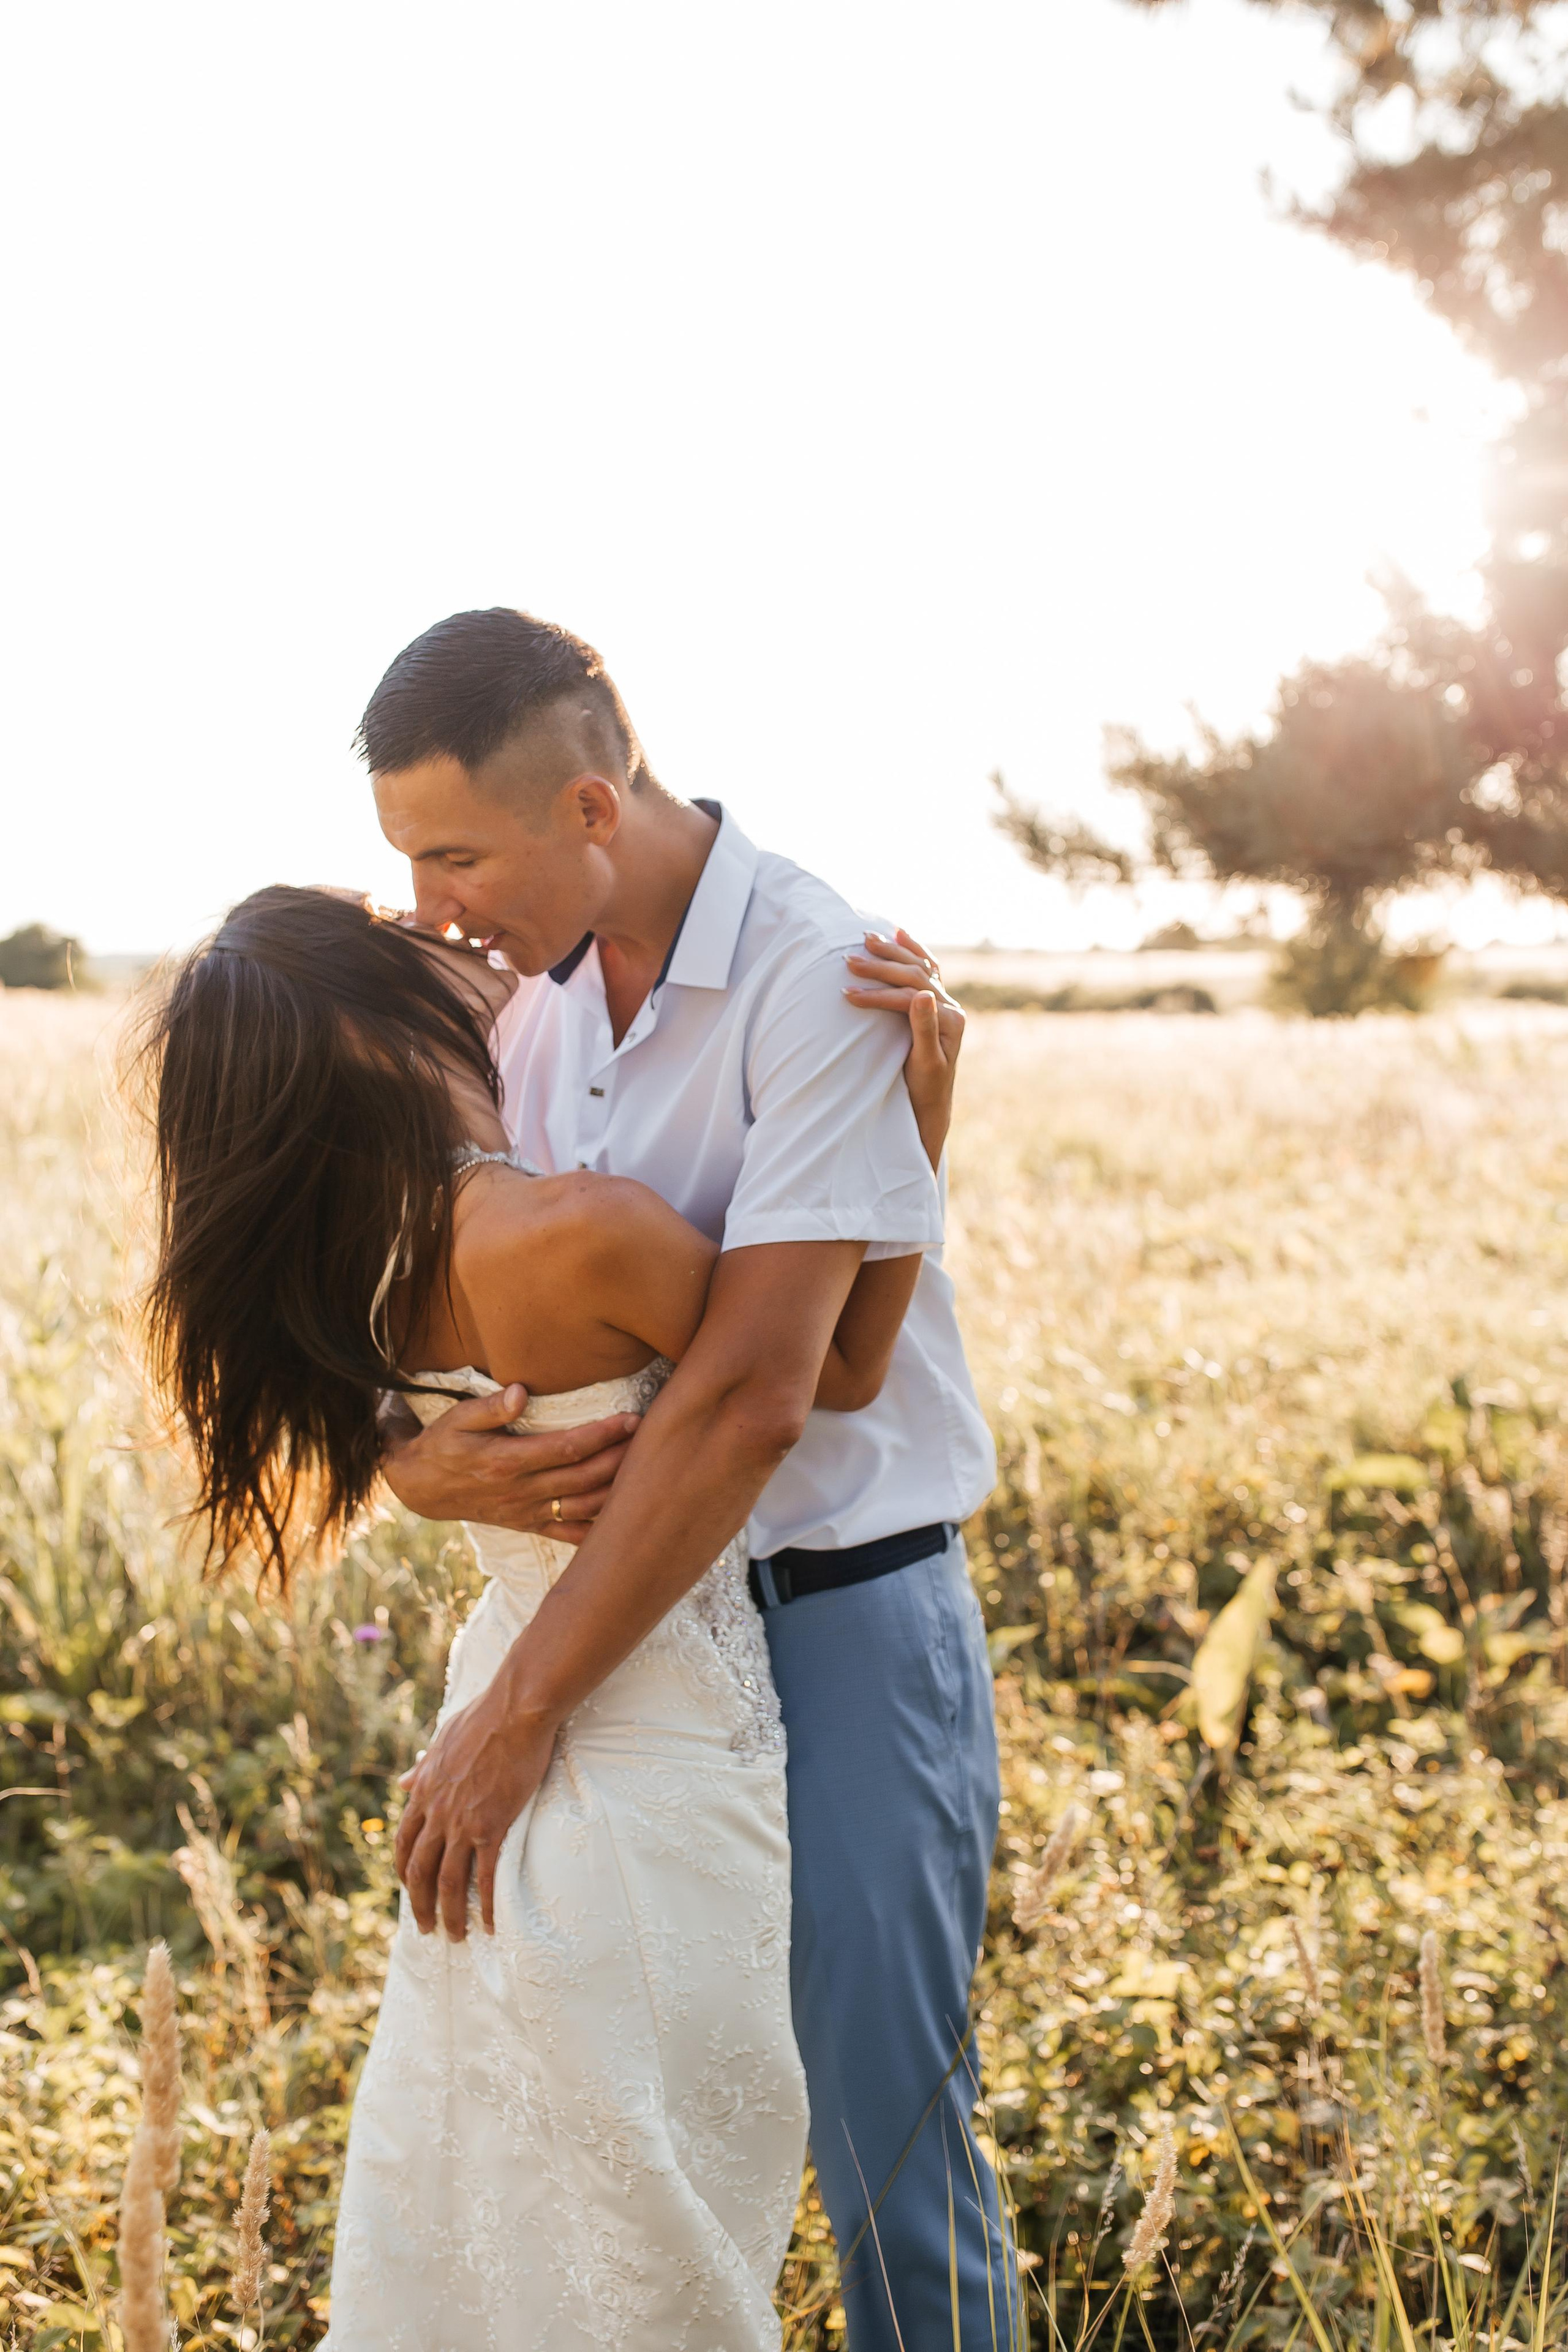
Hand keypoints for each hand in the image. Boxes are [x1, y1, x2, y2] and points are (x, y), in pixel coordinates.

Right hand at [380, 1383, 638, 1540]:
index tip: (631, 1418)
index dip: (603, 1434)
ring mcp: (527, 1513)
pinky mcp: (529, 1526)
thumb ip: (489, 1407)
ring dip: (618, 1491)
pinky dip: (600, 1531)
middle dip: (621, 1458)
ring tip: (649, 1469)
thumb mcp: (456, 1419)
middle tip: (653, 1437)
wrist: (421, 1488)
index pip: (566, 1448)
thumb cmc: (443, 1444)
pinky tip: (628, 1520)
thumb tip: (519, 1391)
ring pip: (584, 1507)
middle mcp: (521, 1492)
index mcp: (507, 1463)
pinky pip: (570, 1535)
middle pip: (584, 1478)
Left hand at [396, 1684, 557, 1936]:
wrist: (516, 1711)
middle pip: (419, 1871)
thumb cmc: (483, 1717)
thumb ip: (422, 1767)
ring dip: (449, 1915)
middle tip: (426, 1928)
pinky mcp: (492, 1826)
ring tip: (455, 1936)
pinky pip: (485, 1876)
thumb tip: (402, 1782)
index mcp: (423, 1791)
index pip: (405, 1842)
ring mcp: (462, 1823)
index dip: (404, 1871)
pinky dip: (486, 1905)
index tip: (410, 1889)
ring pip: (447, 1882)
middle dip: (420, 1905)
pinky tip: (490, 1925)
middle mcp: (437, 1813)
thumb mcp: (442, 1740)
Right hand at [843, 928, 964, 1164]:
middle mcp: (950, 1007)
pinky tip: (900, 933)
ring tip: (865, 938)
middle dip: (881, 966)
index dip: (878, 994)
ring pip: (919, 967)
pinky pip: (926, 968)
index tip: (847, 995)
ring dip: (892, 951)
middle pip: (915, 975)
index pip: (910, 997)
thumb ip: (925, 1028)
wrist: (931, 1105)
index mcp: (950, 1021)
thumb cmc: (925, 1091)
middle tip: (848, 960)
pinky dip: (912, 949)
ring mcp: (943, 1003)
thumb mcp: (925, 1064)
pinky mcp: (935, 1003)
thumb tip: (923, 994)